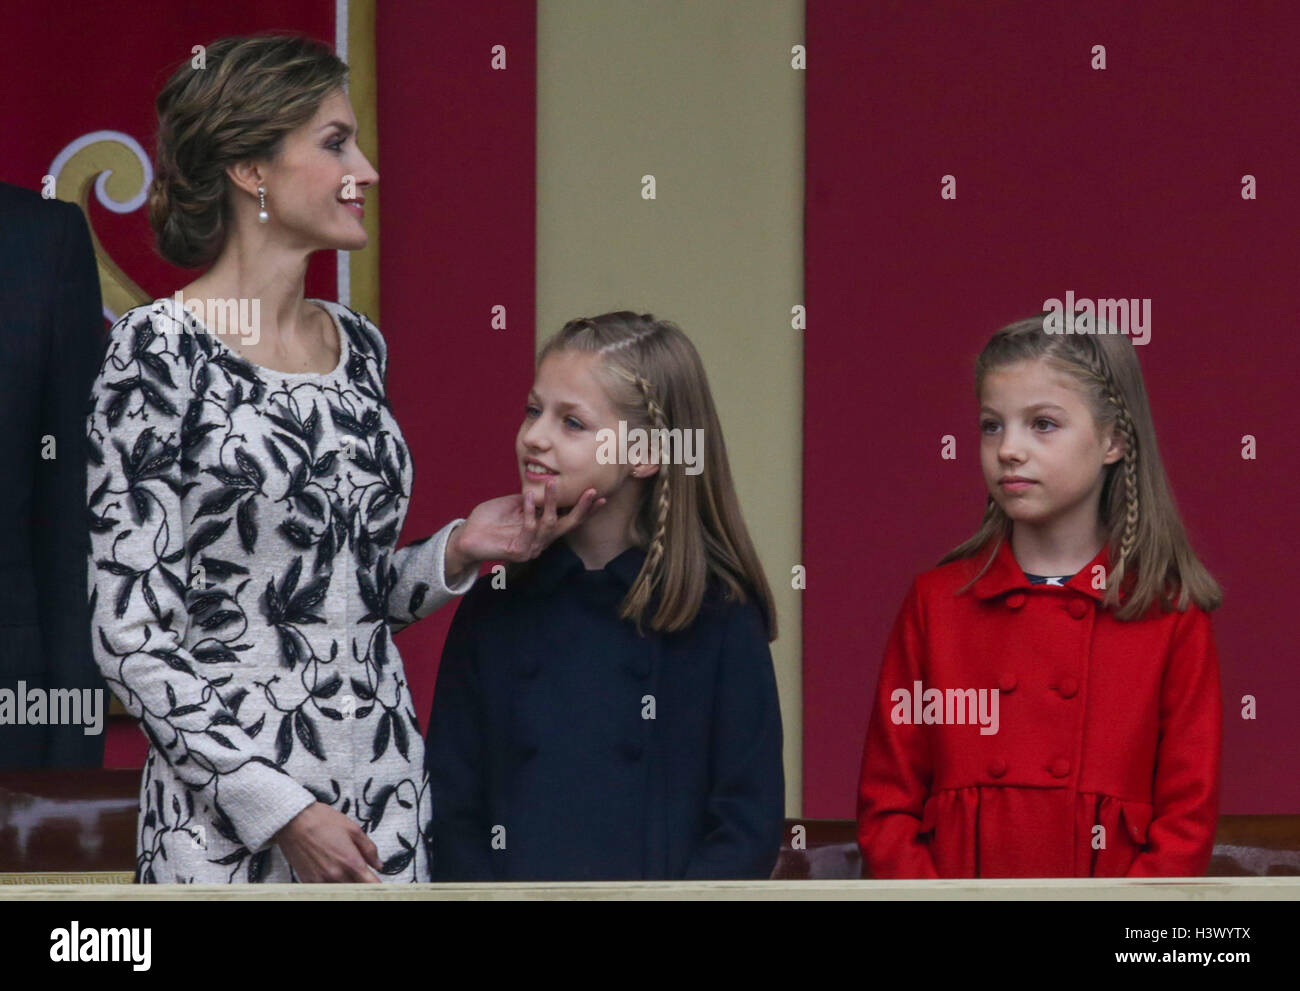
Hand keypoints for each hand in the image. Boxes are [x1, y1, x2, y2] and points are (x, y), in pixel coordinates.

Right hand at [273, 802, 382, 882]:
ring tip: (346, 875)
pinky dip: (331, 887)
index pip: (370, 885)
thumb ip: (369, 849)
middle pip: (355, 891)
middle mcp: (336, 875)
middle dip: (361, 886)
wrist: (294, 820)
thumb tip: (378, 865)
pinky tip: (332, 877)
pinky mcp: (308, 882)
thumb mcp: (353, 829)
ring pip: (340, 892)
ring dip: (346, 886)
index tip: (379, 886)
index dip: (377, 887)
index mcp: (351, 862)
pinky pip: (324, 891)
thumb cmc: (323, 821)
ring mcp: (320, 880)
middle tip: (362, 878)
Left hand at [449, 479, 605, 571]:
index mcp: (542, 530)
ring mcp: (531, 548)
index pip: (569, 520)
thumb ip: (534, 498)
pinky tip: (528, 496)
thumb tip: (549, 484)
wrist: (466, 536)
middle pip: (569, 525)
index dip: (585, 510)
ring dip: (553, 503)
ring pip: (550, 524)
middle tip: (592, 491)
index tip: (601, 496)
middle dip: (582, 509)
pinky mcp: (518, 551)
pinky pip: (529, 528)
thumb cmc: (490, 520)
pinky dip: (529, 511)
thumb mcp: (516, 504)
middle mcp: (541, 541)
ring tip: (554, 483)